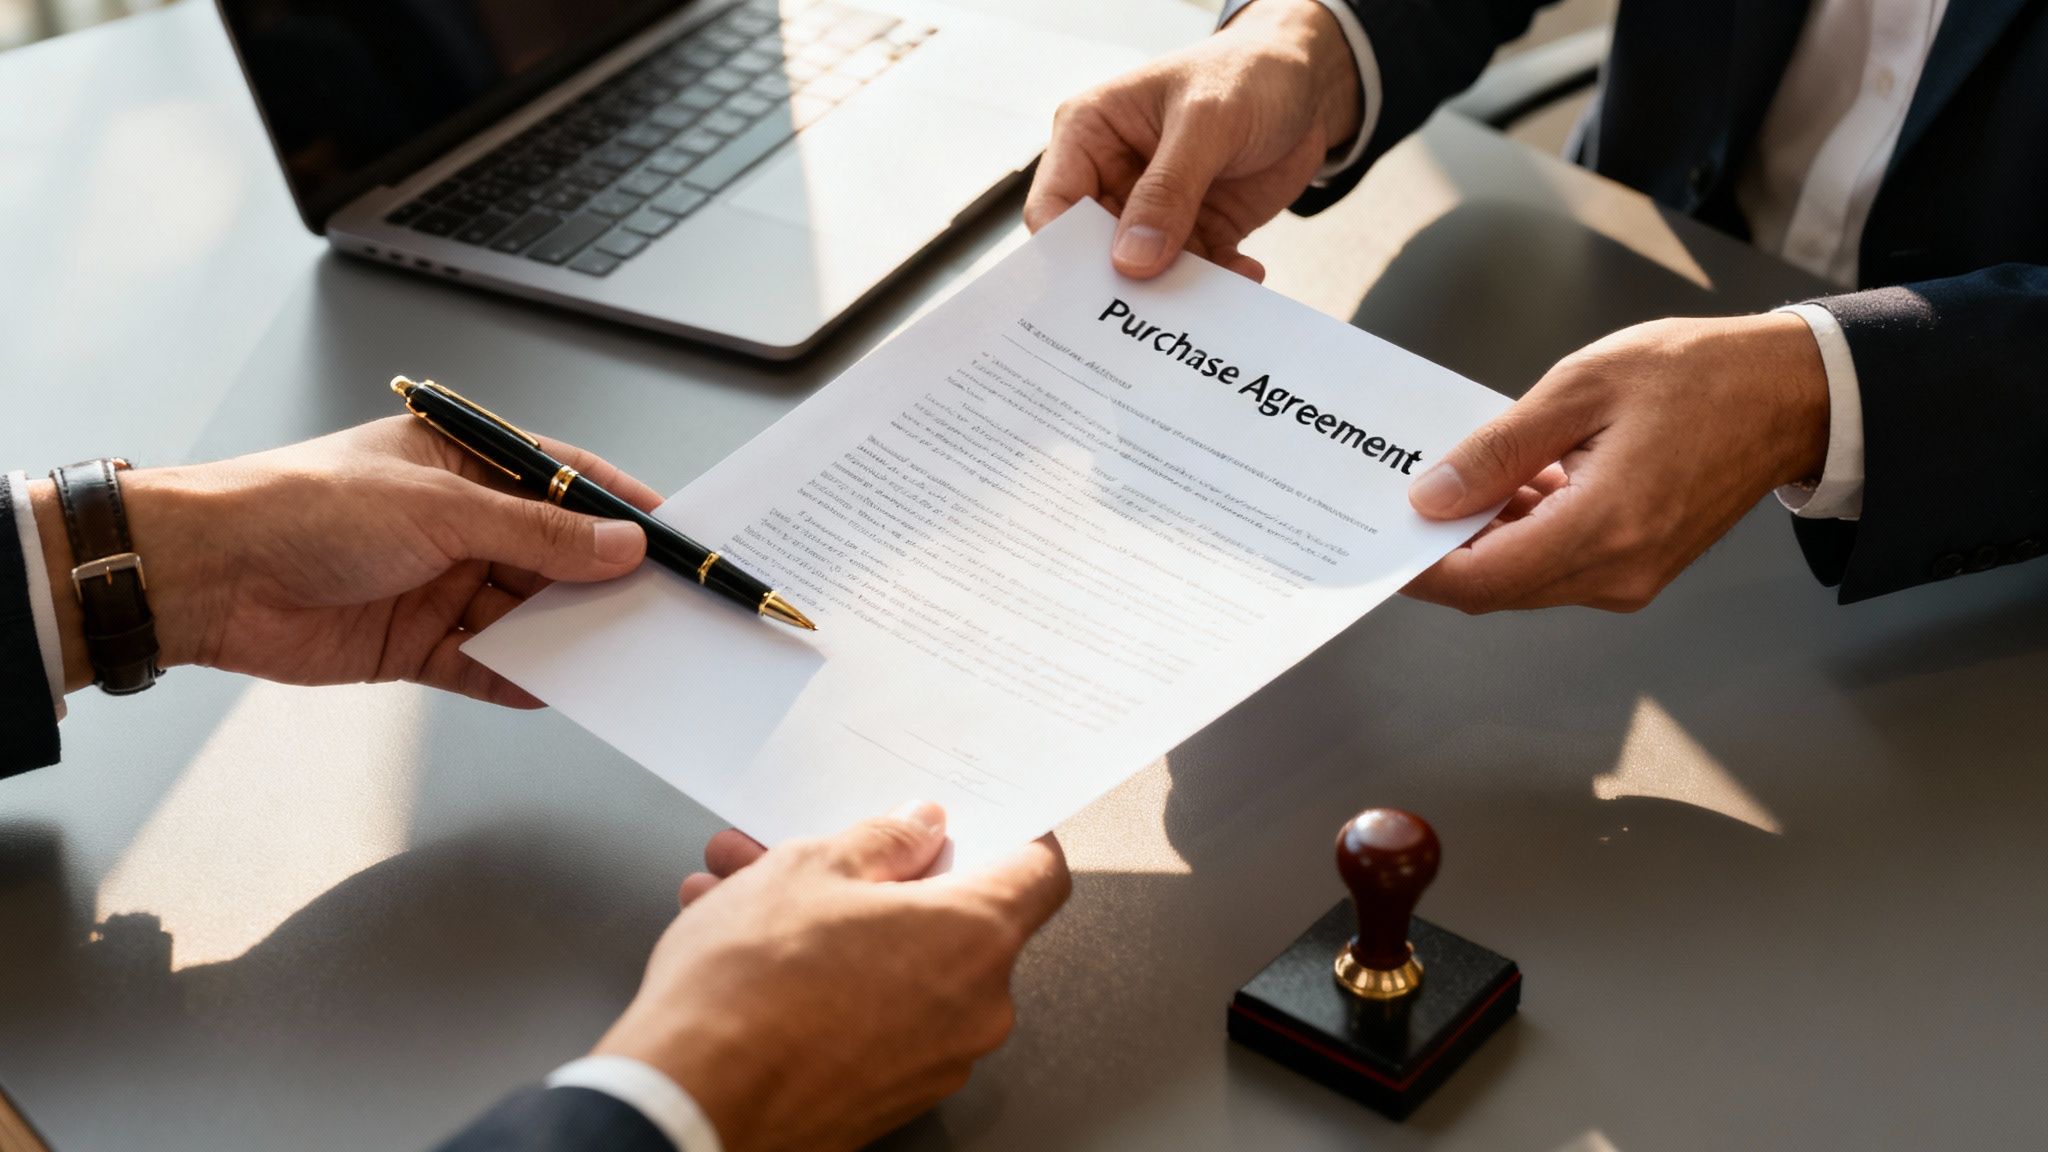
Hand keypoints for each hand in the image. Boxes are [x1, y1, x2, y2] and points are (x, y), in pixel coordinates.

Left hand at [31, 416, 662, 702]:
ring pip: (526, 610)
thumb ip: (536, 535)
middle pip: (552, 553)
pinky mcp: (416, 642)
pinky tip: (556, 687)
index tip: (672, 534)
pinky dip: (520, 676)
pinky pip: (487, 663)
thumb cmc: (304, 507)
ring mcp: (439, 583)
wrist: (208, 577)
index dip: (619, 505)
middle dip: (602, 579)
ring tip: (620, 652)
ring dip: (567, 632)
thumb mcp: (440, 509)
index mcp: (462, 461)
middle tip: (661, 605)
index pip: (562, 479)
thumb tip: (617, 545)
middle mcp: (456, 521)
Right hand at [595, 804, 1070, 1151]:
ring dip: (838, 924)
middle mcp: (973, 1008)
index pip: (1038, 872)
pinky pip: (873, 1015)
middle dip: (880, 876)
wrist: (688, 1108)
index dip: (1009, 833)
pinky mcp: (886, 1096)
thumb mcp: (810, 868)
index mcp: (975, 937)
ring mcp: (933, 1062)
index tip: (972, 820)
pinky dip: (828, 979)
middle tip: (821, 851)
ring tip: (751, 894)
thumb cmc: (748, 992)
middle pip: (952, 918)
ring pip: (899, 966)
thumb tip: (919, 828)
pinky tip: (753, 954)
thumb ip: (882, 839)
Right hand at [1024, 0, 1360, 280]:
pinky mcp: (1195, 231)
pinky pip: (1195, 273)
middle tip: (1151, 314)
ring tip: (1211, 299)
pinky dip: (1218, 282)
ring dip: (1178, 290)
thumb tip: (1131, 261)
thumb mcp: (1207, 121)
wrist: (1309, 82)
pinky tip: (1246, 273)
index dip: (1067, 253)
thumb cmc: (1248, 74)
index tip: (1096, 288)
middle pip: (1096, 251)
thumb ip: (1167, 190)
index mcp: (1090, 134)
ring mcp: (1154, 209)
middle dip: (1124, 283)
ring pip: (1147, 272)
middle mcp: (1112, 175)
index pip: (1054, 206)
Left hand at [1403, 313, 1831, 611]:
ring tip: (1460, 477)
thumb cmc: (1700, 376)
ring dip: (1485, 538)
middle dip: (1444, 550)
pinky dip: (1523, 533)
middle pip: (1496, 587)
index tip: (1380, 538)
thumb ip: (1499, 450)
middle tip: (1403, 498)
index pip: (1481, 580)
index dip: (1420, 567)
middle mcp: (1618, 572)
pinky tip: (1513, 483)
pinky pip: (1559, 566)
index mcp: (1604, 527)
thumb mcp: (1580, 388)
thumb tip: (1432, 498)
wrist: (1791, 394)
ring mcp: (1633, 578)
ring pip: (1525, 579)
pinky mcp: (1640, 568)